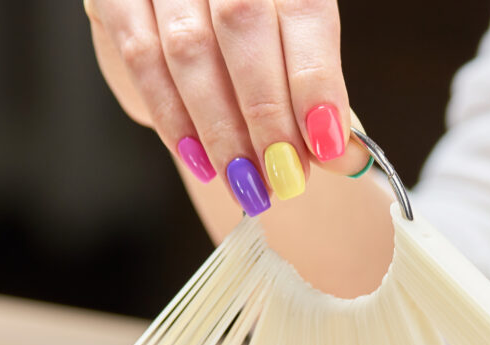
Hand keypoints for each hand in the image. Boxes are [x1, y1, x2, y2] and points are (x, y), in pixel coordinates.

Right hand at [84, 0, 369, 214]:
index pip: (305, 10)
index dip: (315, 79)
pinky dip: (172, 116)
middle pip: (244, 25)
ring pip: (189, 47)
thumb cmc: (255, 34)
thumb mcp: (296, 53)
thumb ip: (322, 100)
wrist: (190, 2)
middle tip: (284, 177)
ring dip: (219, 128)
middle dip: (267, 113)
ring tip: (245, 181)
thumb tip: (349, 156)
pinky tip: (199, 158)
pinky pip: (140, 57)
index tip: (326, 145)